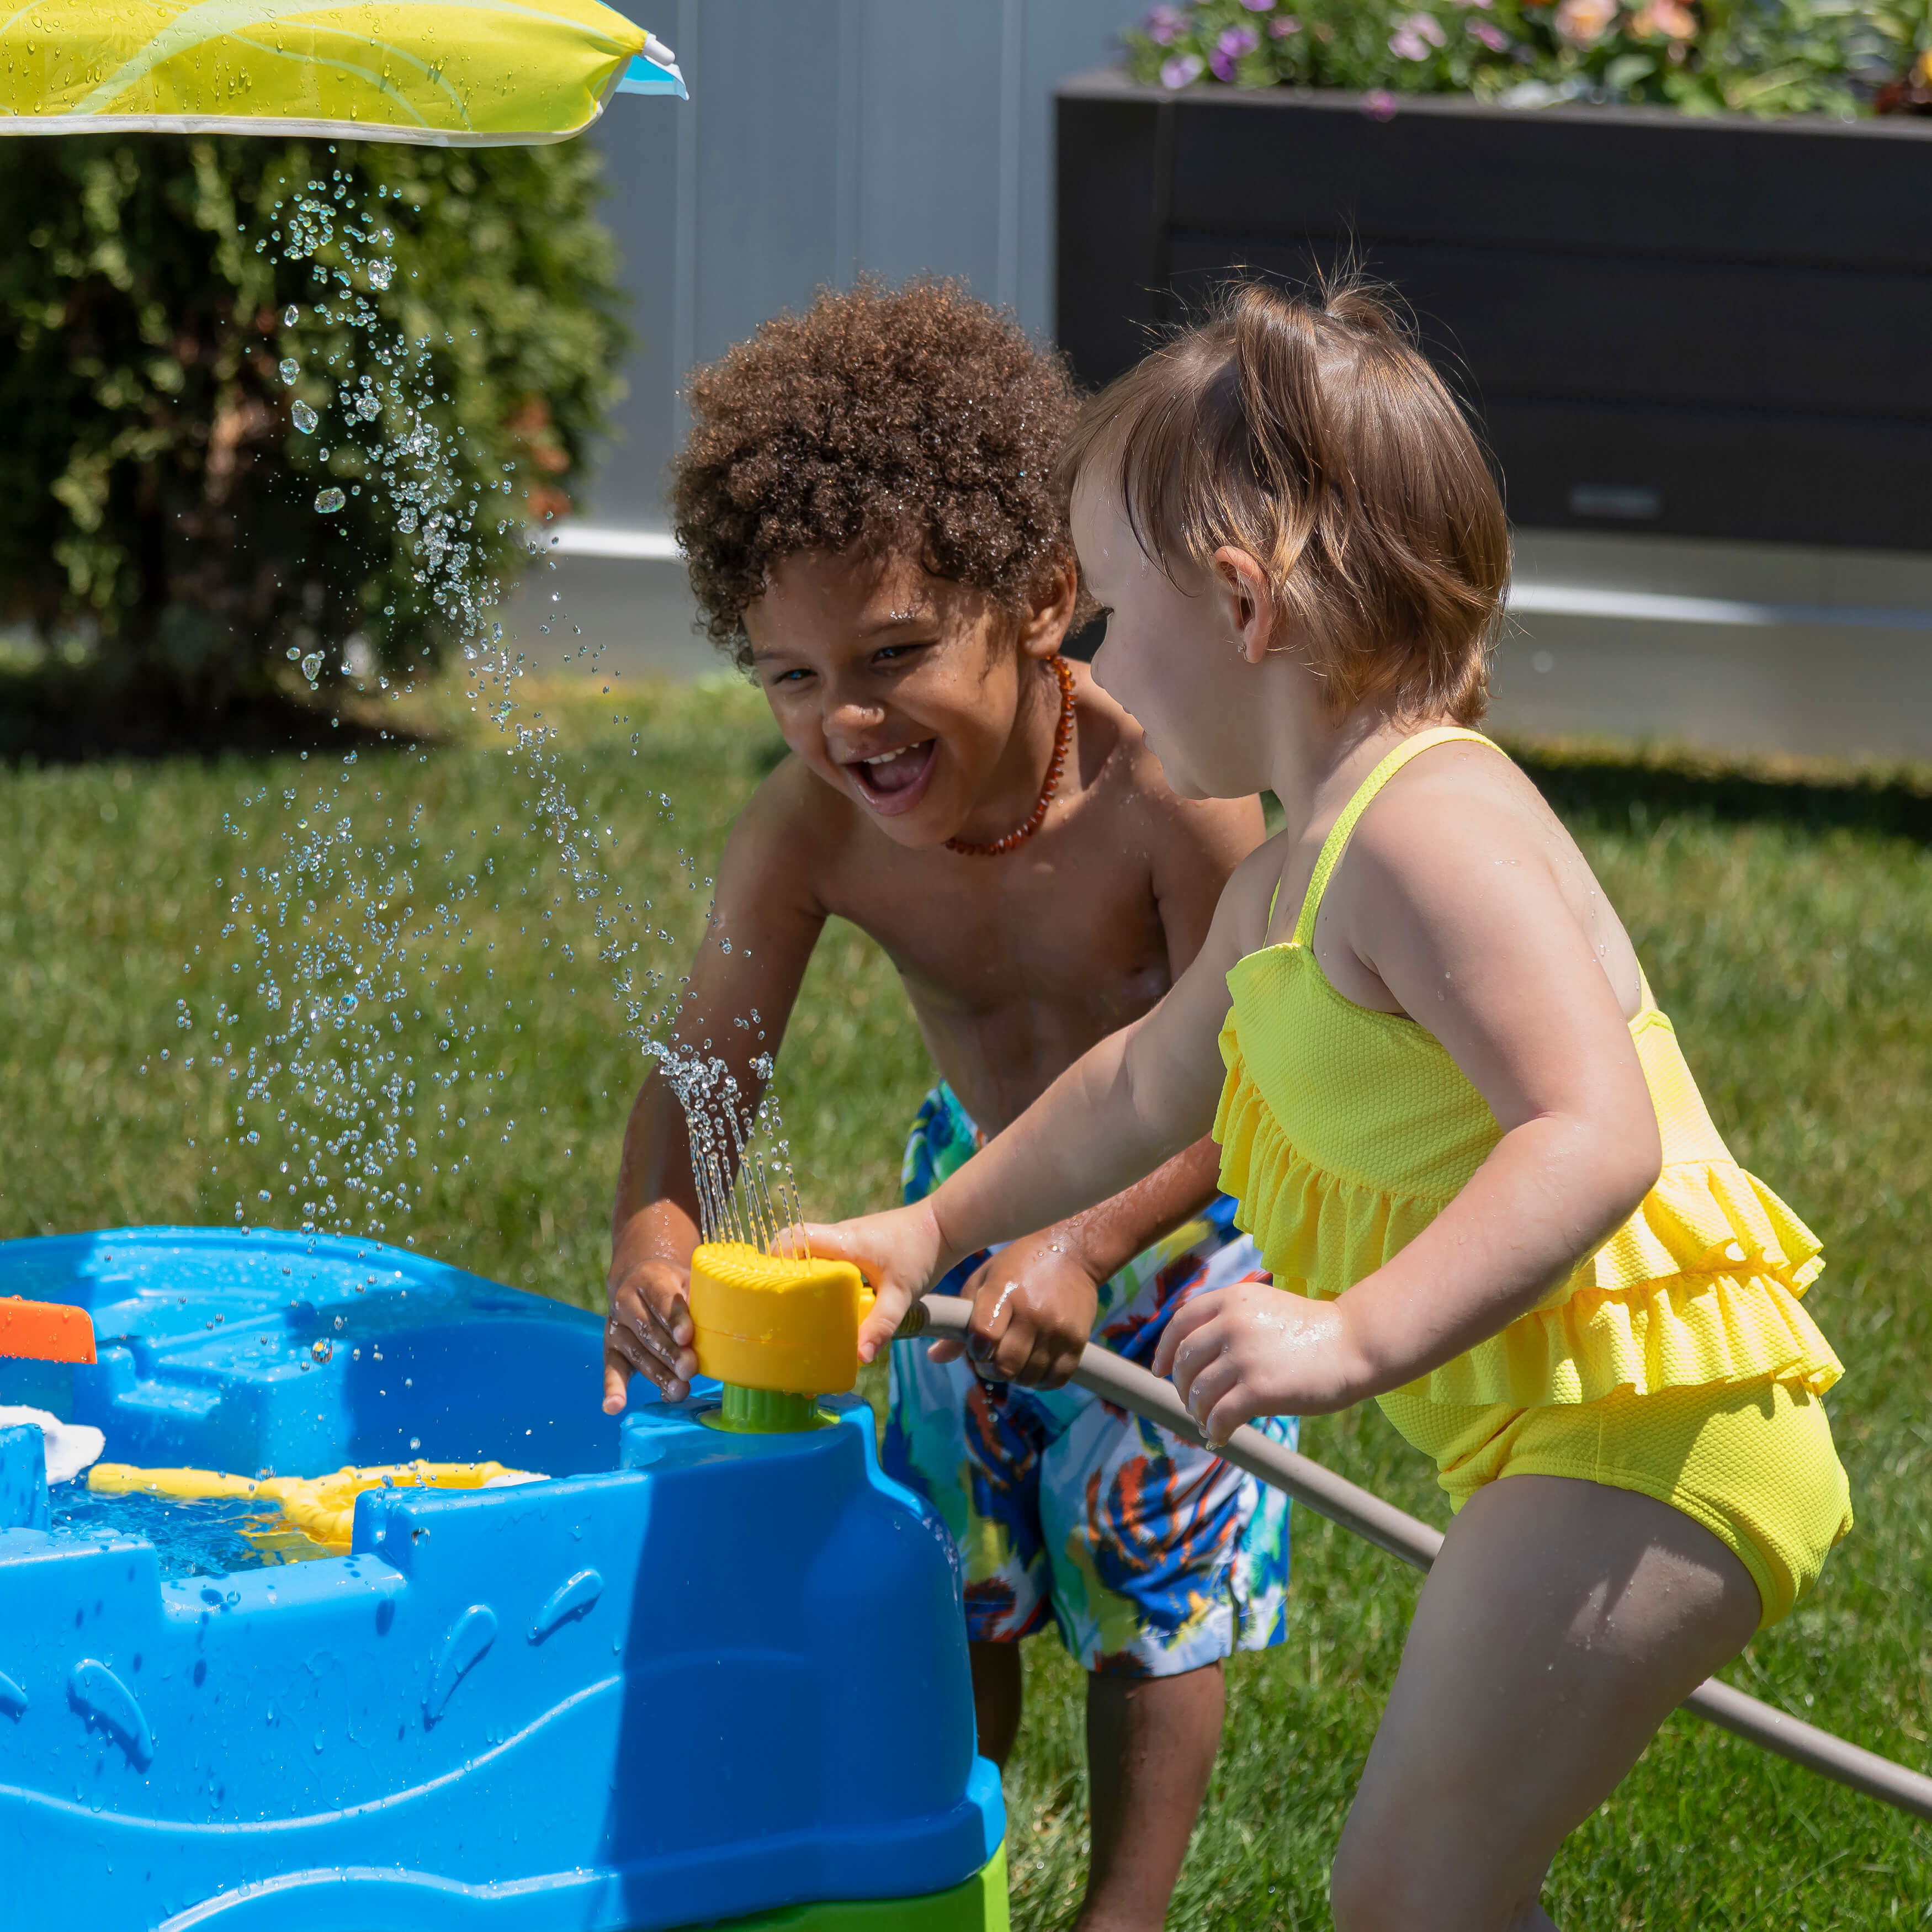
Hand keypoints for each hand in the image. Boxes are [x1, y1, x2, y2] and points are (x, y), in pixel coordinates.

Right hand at [603, 1251, 696, 1410]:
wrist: (641, 1282)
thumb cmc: (676, 1287)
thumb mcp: (689, 1282)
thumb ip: (698, 1303)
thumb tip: (721, 1327)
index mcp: (649, 1278)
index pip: (662, 1300)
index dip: (675, 1319)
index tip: (687, 1337)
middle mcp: (626, 1302)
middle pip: (649, 1331)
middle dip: (671, 1353)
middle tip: (690, 1368)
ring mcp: (616, 1327)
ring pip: (638, 1354)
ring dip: (658, 1374)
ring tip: (678, 1390)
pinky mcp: (611, 1351)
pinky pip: (612, 1371)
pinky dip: (613, 1390)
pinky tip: (615, 1406)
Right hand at [790, 1202, 947, 1364]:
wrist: (946, 1225)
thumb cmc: (922, 1252)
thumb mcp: (901, 1294)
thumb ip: (880, 1325)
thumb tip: (860, 1356)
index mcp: (842, 1241)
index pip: (792, 1238)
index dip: (774, 1258)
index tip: (770, 1286)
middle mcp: (840, 1234)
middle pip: (794, 1244)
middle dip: (782, 1270)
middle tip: (781, 1303)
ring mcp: (848, 1236)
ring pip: (812, 1250)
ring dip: (803, 1272)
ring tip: (798, 1307)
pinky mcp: (858, 1242)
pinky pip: (829, 1255)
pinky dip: (821, 1272)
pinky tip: (828, 1299)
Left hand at [928, 1227, 1097, 1387]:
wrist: (1071, 1252)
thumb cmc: (1018, 1267)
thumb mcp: (984, 1281)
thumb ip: (960, 1319)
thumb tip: (934, 1357)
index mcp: (1003, 1291)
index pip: (984, 1336)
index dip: (976, 1351)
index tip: (977, 1346)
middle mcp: (1032, 1311)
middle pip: (1006, 1366)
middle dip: (992, 1370)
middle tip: (992, 1359)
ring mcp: (1057, 1328)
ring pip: (1029, 1377)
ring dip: (1016, 1376)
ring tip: (1014, 1358)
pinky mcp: (1078, 1340)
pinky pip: (1056, 1379)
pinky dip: (1041, 1380)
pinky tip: (1034, 1364)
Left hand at [1152, 1281, 1366, 1444]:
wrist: (1353, 1345)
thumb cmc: (1311, 1331)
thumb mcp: (1263, 1308)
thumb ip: (1229, 1320)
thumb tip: (1190, 1354)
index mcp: (1231, 1299)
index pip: (1180, 1323)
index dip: (1165, 1350)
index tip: (1159, 1370)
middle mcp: (1231, 1324)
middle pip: (1184, 1362)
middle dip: (1183, 1388)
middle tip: (1193, 1404)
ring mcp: (1243, 1357)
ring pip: (1198, 1393)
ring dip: (1198, 1413)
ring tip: (1209, 1423)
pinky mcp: (1258, 1390)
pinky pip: (1219, 1416)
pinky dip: (1215, 1431)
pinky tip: (1220, 1437)